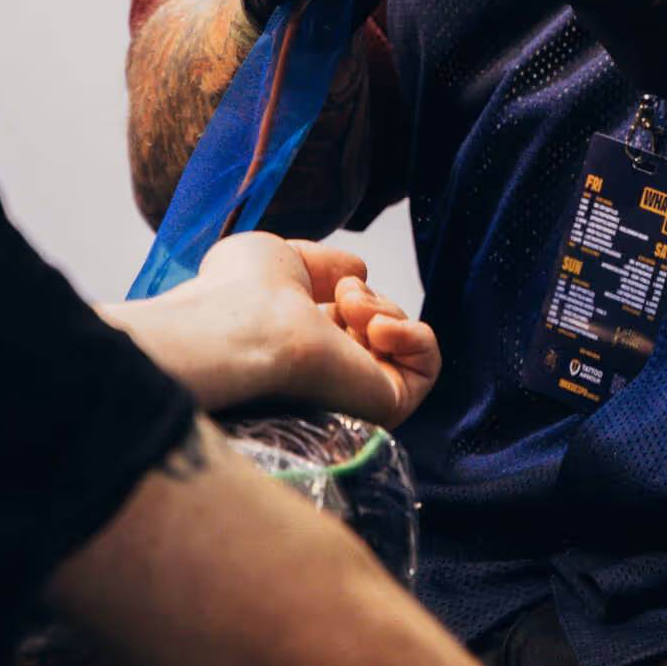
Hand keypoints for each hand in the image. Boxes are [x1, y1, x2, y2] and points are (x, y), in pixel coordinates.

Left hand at [109, 232, 440, 424]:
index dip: (349, 293)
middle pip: (380, 329)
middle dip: (368, 299)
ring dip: (386, 310)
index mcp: (299, 346)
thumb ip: (325, 266)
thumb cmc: (240, 291)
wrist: (240, 325)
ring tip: (350, 306)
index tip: (330, 287)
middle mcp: (328, 374)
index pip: (348, 321)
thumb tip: (360, 274)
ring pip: (403, 344)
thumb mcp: (282, 258)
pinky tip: (376, 328)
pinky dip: (415, 336)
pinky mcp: (382, 407)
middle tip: (343, 296)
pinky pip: (426, 369)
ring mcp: (355, 393)